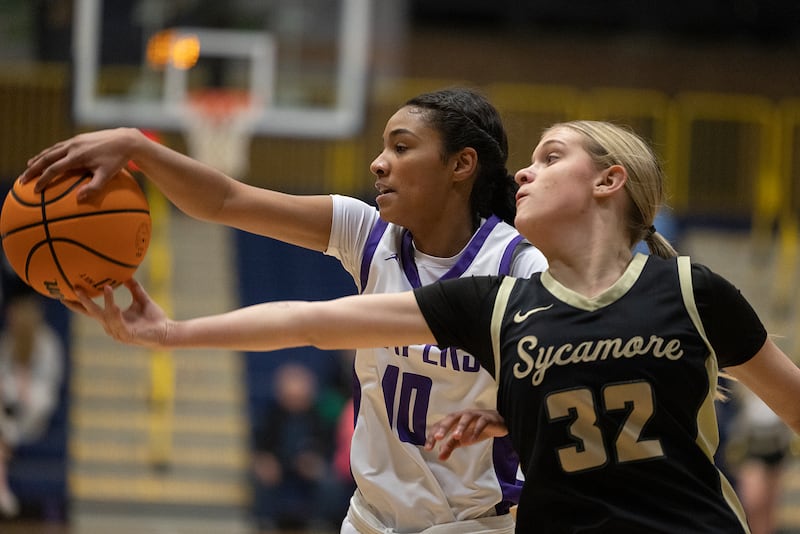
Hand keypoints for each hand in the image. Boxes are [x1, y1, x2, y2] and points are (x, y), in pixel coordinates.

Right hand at [19, 128, 143, 201]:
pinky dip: (49, 153)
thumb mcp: (108, 175)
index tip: (35, 190)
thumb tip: (79, 200)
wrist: (125, 140)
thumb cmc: (117, 160)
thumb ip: (94, 188)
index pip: (53, 169)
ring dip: (38, 159)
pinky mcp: (78, 139)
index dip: (43, 180)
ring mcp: (74, 141)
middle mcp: (72, 147)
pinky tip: (47, 158)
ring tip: (29, 167)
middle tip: (22, 180)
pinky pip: (58, 146)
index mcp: (77, 157)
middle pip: (46, 158)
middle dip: (32, 169)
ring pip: (50, 150)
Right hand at [64, 278, 169, 347]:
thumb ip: (134, 288)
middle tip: (74, 288)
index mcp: (112, 318)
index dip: (78, 303)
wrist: (166, 331)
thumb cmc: (154, 318)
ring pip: (105, 316)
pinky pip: (118, 323)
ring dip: (104, 302)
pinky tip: (114, 305)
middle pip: (92, 313)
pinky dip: (115, 313)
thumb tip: (127, 274)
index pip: (91, 310)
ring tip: (106, 287)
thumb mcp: (141, 299)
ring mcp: (118, 332)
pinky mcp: (127, 335)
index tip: (63, 294)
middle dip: (82, 301)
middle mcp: (111, 326)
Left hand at [424, 409, 508, 459]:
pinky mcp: (486, 418)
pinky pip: (481, 422)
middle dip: (444, 427)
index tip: (428, 448)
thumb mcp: (461, 440)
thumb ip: (450, 446)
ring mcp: (474, 415)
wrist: (495, 423)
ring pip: (466, 418)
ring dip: (460, 427)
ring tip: (456, 437)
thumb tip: (440, 457)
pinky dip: (477, 430)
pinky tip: (473, 439)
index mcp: (453, 420)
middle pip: (451, 418)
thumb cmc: (474, 429)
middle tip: (439, 438)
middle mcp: (462, 415)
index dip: (433, 436)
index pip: (440, 425)